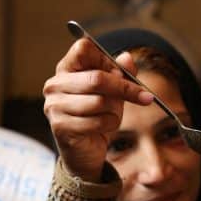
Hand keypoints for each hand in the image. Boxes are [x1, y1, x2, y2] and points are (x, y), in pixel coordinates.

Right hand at [42, 39, 152, 181]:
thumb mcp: (113, 92)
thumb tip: (127, 58)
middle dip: (125, 88)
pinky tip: (104, 127)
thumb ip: (121, 74)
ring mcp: (55, 106)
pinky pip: (98, 121)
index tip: (121, 72)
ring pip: (100, 101)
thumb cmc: (97, 117)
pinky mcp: (61, 126)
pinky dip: (110, 124)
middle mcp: (55, 85)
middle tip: (145, 97)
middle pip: (97, 78)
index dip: (106, 60)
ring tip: (111, 116)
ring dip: (115, 111)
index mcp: (66, 69)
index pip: (83, 48)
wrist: (84, 152)